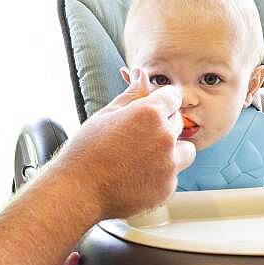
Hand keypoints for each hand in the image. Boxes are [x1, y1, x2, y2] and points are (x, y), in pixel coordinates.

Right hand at [51, 67, 195, 219]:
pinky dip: (162, 174)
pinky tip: (138, 174)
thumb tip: (141, 74)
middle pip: (178, 122)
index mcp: (150, 113)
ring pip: (184, 150)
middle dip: (163, 125)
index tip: (152, 110)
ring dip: (172, 149)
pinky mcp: (168, 187)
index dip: (161, 102)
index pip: (173, 96)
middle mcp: (164, 136)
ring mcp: (168, 164)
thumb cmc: (86, 151)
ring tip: (144, 156)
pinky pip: (174, 174)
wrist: (78, 190)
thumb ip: (132, 94)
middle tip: (137, 136)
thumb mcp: (107, 114)